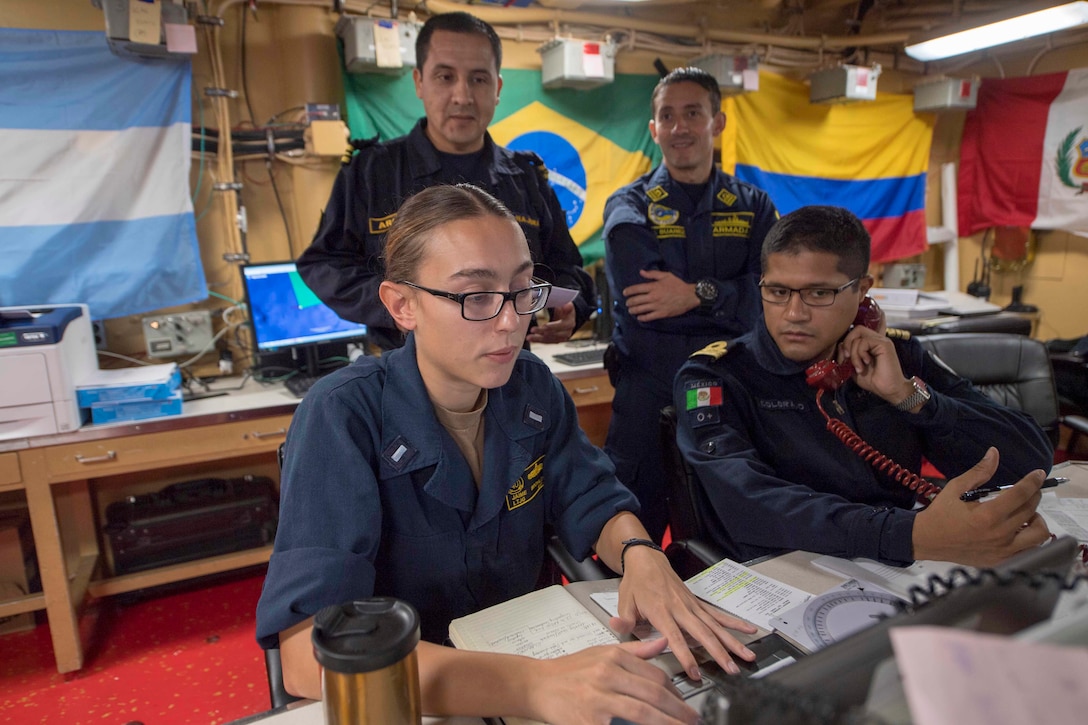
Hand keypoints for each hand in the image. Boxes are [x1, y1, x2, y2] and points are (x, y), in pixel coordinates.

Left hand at [527, 302, 576, 342]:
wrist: (567, 316)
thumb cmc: (564, 309)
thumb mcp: (565, 304)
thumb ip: (565, 305)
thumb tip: (567, 306)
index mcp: (570, 322)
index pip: (561, 326)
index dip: (553, 326)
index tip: (544, 326)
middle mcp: (567, 332)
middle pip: (554, 333)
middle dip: (542, 332)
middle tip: (533, 330)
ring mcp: (562, 337)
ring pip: (549, 339)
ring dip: (538, 338)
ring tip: (529, 337)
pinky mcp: (557, 340)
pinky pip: (547, 341)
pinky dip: (538, 340)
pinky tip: (531, 339)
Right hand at [528, 638, 699, 724]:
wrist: (536, 685)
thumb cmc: (568, 671)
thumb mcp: (601, 652)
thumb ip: (635, 651)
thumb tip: (663, 643)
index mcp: (613, 658)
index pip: (654, 675)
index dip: (675, 692)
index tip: (685, 705)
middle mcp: (607, 675)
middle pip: (653, 694)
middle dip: (679, 710)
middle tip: (693, 721)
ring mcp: (598, 698)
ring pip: (642, 713)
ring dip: (667, 723)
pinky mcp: (589, 721)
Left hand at [612, 545, 756, 681]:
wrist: (647, 560)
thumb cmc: (636, 582)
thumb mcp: (624, 601)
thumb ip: (624, 619)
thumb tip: (618, 627)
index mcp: (661, 610)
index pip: (675, 637)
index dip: (686, 656)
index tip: (695, 673)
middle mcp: (680, 608)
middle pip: (703, 633)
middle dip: (719, 653)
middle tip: (731, 670)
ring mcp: (691, 605)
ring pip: (715, 626)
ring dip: (732, 642)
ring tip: (747, 656)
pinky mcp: (697, 603)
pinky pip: (718, 614)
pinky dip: (734, 623)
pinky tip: (748, 630)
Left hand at [622, 270, 699, 321]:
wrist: (690, 296)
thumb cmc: (678, 284)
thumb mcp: (666, 276)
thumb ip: (652, 274)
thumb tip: (641, 272)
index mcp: (654, 286)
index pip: (636, 289)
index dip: (628, 291)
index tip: (624, 293)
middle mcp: (653, 297)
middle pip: (636, 300)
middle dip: (629, 302)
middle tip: (627, 303)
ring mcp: (657, 306)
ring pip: (640, 309)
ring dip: (633, 310)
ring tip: (631, 310)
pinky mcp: (661, 314)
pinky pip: (648, 317)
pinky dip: (642, 318)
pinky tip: (639, 317)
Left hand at [836, 325, 909, 401]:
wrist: (888, 390)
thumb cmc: (873, 381)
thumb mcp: (853, 368)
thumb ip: (847, 356)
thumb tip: (840, 345)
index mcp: (870, 344)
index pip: (855, 332)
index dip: (845, 343)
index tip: (843, 359)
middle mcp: (876, 339)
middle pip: (856, 329)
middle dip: (847, 343)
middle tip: (846, 358)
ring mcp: (881, 340)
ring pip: (858, 336)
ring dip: (853, 354)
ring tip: (859, 367)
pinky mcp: (884, 344)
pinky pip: (864, 341)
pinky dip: (860, 353)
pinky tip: (866, 363)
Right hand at [913, 447, 1050, 565]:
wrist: (927, 541)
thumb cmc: (941, 513)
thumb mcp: (955, 488)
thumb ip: (978, 472)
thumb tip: (994, 453)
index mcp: (988, 515)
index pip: (1020, 494)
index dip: (1033, 481)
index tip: (1039, 474)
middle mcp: (1000, 534)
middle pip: (1031, 511)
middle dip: (1034, 495)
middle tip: (1029, 490)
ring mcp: (1003, 550)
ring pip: (1039, 534)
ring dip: (1037, 520)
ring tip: (1026, 514)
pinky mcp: (1002, 561)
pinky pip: (1030, 551)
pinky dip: (1031, 539)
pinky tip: (1021, 531)